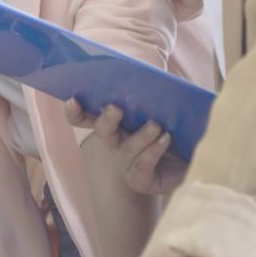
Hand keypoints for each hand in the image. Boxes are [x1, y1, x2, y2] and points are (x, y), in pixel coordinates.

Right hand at [67, 100, 187, 195]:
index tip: (73, 100)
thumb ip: (154, 101)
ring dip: (140, 136)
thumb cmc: (167, 136)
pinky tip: (165, 138)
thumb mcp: (161, 116)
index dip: (75, 110)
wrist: (182, 169)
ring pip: (127, 148)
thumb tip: (156, 77)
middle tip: (116, 108)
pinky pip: (143, 163)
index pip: (83, 116)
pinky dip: (154, 150)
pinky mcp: (141, 179)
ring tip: (155, 125)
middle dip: (108, 118)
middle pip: (103, 129)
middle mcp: (114, 142)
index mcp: (111, 124)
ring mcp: (126, 163)